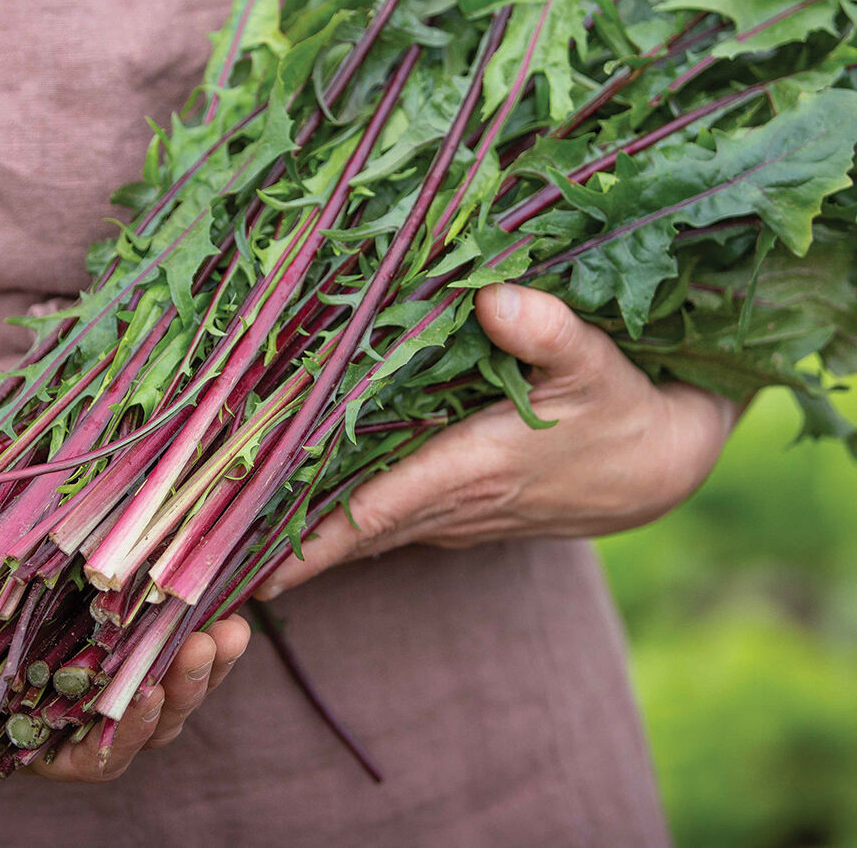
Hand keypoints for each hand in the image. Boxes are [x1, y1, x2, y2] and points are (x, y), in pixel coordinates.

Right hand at [0, 615, 250, 783]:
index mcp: (46, 741)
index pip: (100, 756)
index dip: (127, 734)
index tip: (144, 699)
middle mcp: (92, 710)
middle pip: (156, 717)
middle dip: (186, 687)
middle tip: (206, 647)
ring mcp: (118, 664)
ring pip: (180, 676)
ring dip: (211, 656)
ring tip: (230, 625)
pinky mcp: (134, 617)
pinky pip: (179, 625)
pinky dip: (204, 610)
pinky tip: (226, 587)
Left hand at [260, 282, 737, 596]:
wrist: (659, 466)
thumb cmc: (624, 408)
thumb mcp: (597, 359)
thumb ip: (548, 330)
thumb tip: (493, 297)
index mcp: (470, 469)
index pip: (368, 511)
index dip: (303, 536)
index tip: (242, 558)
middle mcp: (451, 504)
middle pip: (345, 534)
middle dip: (276, 543)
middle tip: (198, 552)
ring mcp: (453, 516)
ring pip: (359, 532)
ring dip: (299, 535)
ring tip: (222, 532)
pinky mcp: (458, 511)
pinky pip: (383, 521)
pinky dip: (337, 520)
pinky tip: (292, 500)